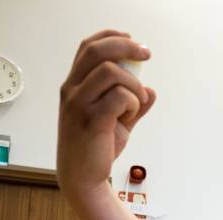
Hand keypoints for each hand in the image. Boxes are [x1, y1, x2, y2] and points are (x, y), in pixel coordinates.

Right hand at [57, 30, 155, 197]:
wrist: (84, 179)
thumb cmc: (96, 149)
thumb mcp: (117, 123)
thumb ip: (132, 105)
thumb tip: (151, 91)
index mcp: (74, 86)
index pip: (87, 47)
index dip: (110, 37)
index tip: (132, 39)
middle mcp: (72, 90)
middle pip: (97, 51)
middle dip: (126, 47)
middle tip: (147, 55)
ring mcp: (79, 104)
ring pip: (112, 72)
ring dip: (133, 85)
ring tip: (135, 105)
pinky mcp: (91, 120)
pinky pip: (120, 97)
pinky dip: (133, 103)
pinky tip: (130, 117)